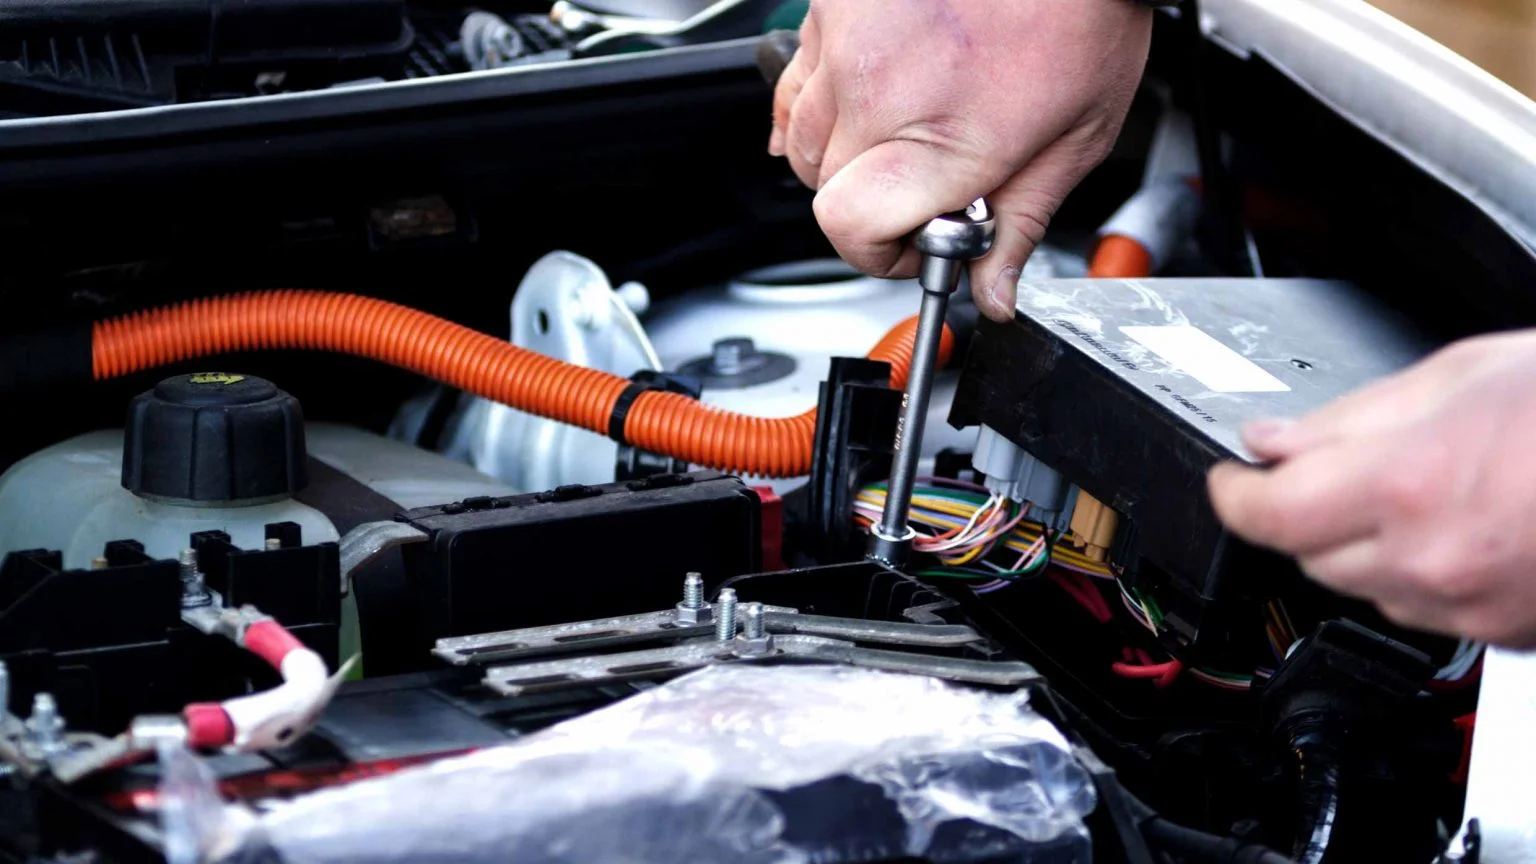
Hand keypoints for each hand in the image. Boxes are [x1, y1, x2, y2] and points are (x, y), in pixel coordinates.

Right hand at [769, 0, 1151, 320]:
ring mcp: (846, 42)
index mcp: (944, 137)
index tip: (913, 244)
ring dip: (835, 156)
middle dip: (867, 204)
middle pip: (823, 192)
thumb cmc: (1082, 12)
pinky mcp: (830, 7)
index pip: (850, 228)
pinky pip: (793, 78)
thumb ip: (1024, 221)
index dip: (878, 251)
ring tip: (895, 136)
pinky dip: (816, 100)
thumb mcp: (1077, 136)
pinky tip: (857, 101)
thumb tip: (995, 290)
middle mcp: (880, 89)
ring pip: (796, 139)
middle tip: (922, 185)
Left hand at [1208, 331, 1535, 647]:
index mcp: (1404, 485)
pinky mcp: (1507, 635)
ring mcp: (1471, 607)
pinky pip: (1425, 611)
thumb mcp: (1457, 375)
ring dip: (1361, 544)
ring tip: (1420, 487)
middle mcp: (1429, 559)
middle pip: (1306, 555)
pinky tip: (1462, 524)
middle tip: (1332, 468)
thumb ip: (1347, 418)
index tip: (1230, 479)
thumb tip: (1272, 441)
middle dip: (1303, 510)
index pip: (1263, 516)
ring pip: (1363, 587)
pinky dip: (1419, 573)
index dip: (1231, 494)